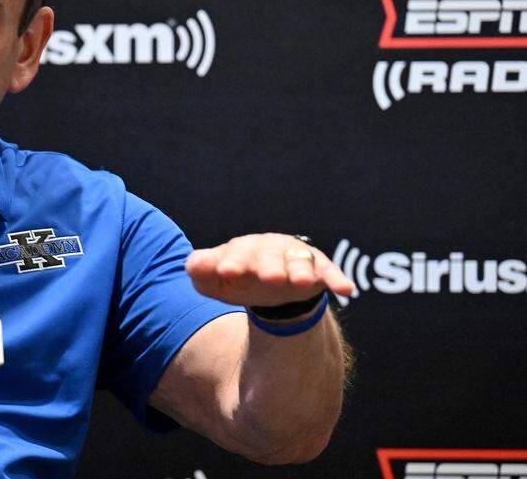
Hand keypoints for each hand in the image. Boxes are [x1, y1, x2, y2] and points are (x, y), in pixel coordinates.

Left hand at [185, 233, 354, 307]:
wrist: (267, 284)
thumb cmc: (238, 278)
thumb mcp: (214, 279)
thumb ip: (202, 271)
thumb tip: (192, 265)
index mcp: (241, 250)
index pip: (234, 253)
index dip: (231, 262)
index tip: (226, 272)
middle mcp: (269, 249)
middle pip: (268, 255)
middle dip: (268, 265)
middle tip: (268, 278)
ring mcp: (294, 257)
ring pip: (299, 260)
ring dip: (300, 270)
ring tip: (301, 282)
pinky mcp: (317, 268)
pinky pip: (328, 271)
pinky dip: (337, 278)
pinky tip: (345, 289)